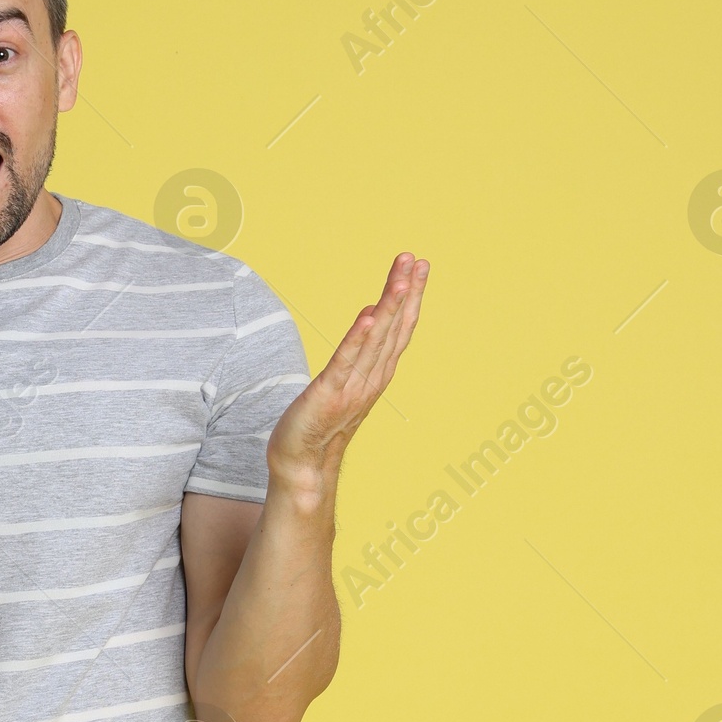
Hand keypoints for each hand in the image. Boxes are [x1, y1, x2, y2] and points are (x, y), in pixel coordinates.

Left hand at [266, 253, 428, 488]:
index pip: (400, 328)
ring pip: (376, 341)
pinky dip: (358, 338)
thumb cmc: (320, 420)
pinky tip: (370, 315)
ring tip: (401, 279)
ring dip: (389, 308)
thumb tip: (372, 315)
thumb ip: (362, 351)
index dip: (412, 297)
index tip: (421, 266)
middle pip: (394, 328)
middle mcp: (371, 379)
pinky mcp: (329, 393)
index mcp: (377, 374)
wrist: (301, 463)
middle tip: (417, 259)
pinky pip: (346, 361)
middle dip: (406, 292)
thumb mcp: (346, 380)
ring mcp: (352, 387)